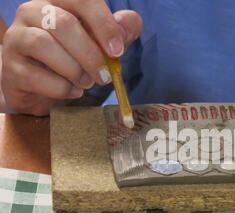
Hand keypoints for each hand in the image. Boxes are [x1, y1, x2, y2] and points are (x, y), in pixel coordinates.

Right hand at [2, 0, 141, 115]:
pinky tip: (71, 91)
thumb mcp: (100, 44)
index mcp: (58, 2)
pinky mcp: (11, 68)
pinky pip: (36, 76)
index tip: (118, 51)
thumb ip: (118, 32)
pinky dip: (61, 88)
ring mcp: (17, 39)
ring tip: (86, 83)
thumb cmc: (73, 59)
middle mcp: (32, 12)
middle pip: (62, 23)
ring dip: (74, 70)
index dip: (103, 24)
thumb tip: (131, 22)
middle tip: (104, 76)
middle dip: (90, 54)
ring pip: (43, 44)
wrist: (40, 86)